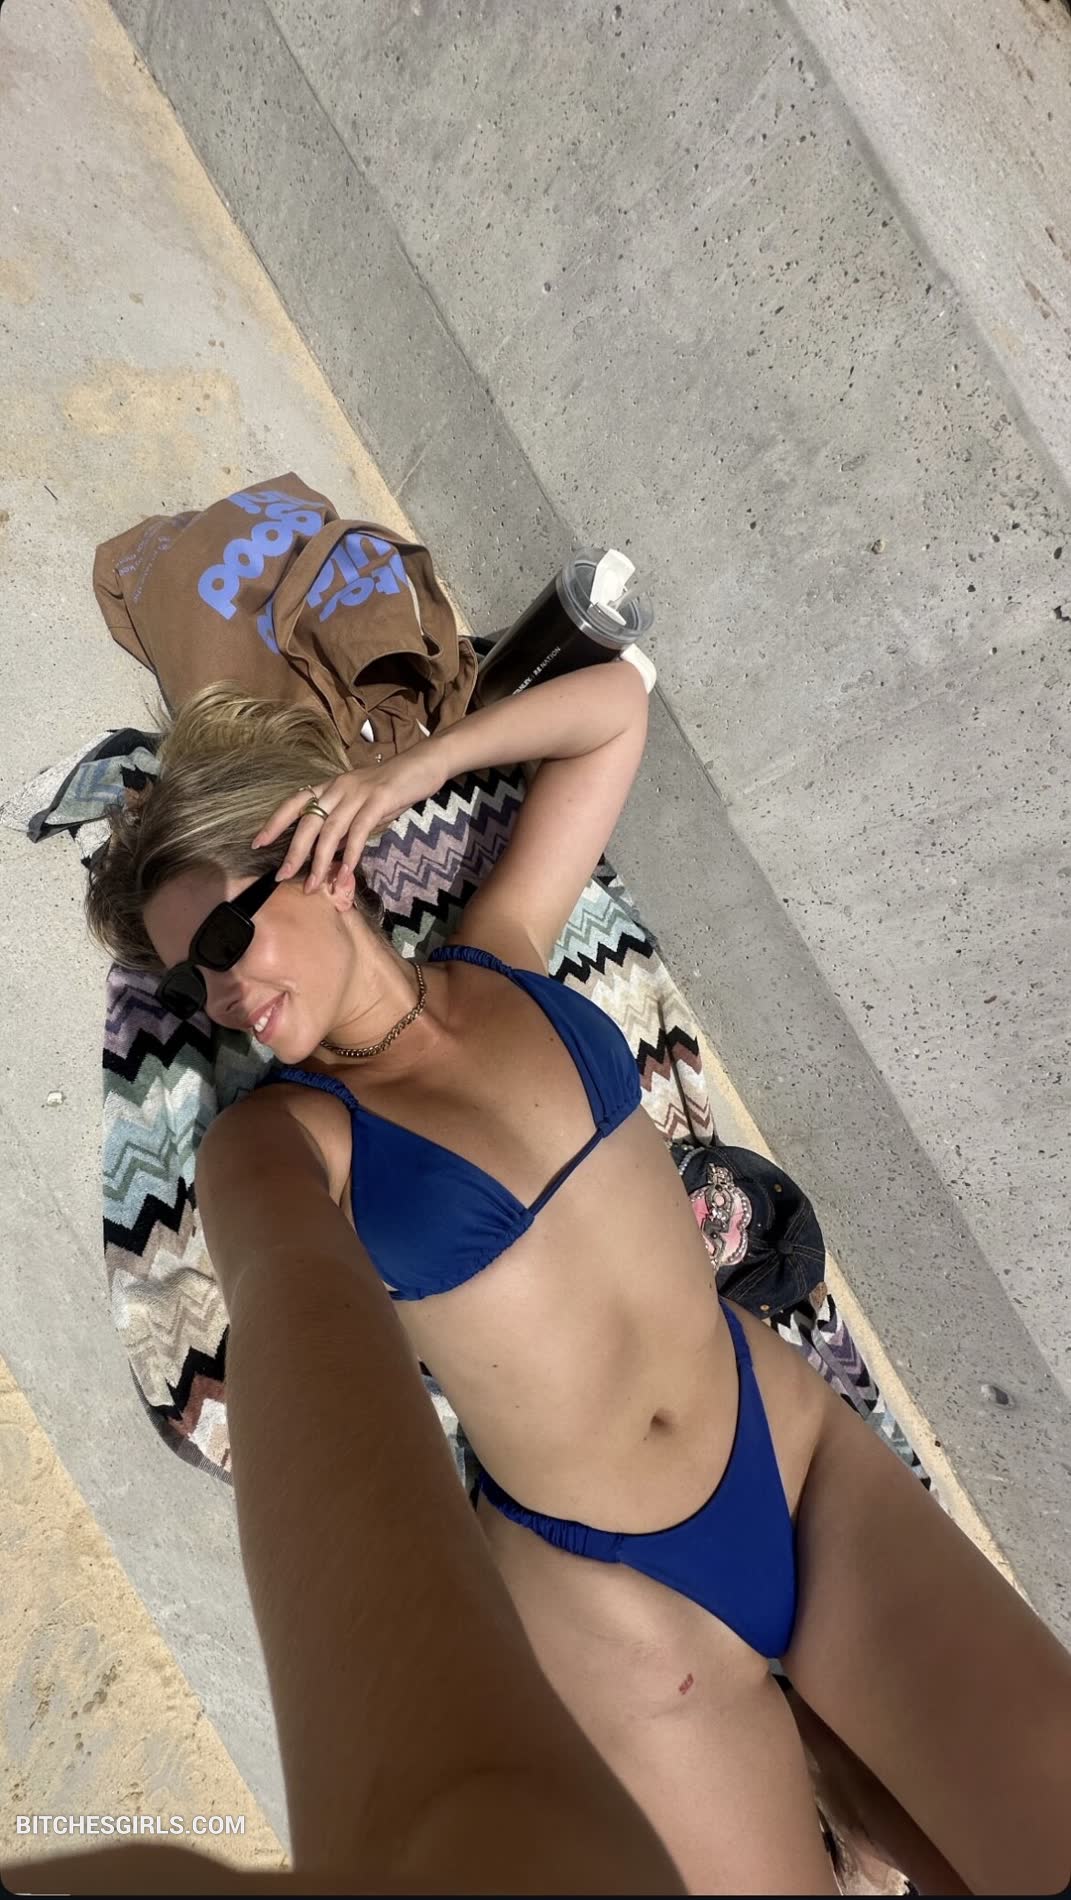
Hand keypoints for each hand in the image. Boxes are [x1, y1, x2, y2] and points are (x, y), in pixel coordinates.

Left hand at [253, 744, 449, 890]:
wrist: (423, 764)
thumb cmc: (393, 787)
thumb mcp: (362, 804)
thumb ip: (345, 824)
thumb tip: (331, 852)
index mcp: (330, 786)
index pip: (294, 803)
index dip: (274, 823)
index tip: (257, 843)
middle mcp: (338, 787)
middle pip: (307, 823)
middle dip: (293, 853)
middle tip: (282, 876)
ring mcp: (357, 793)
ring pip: (330, 831)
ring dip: (319, 862)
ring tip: (314, 885)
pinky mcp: (378, 800)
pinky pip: (359, 831)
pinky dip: (350, 854)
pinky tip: (345, 872)